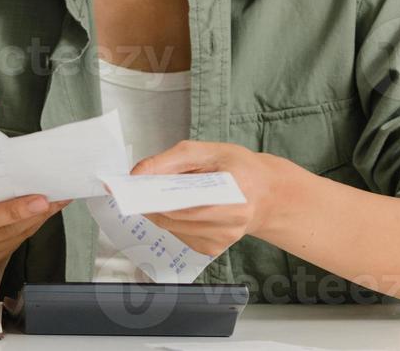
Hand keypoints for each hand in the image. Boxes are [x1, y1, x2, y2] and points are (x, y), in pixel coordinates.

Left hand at [130, 140, 293, 255]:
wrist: (265, 195)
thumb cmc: (239, 168)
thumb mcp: (208, 151)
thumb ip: (171, 160)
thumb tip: (138, 173)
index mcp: (236, 192)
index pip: (189, 200)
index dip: (158, 194)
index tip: (133, 185)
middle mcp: (232, 221)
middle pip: (176, 217)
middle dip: (151, 202)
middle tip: (136, 187)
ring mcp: (223, 239)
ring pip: (173, 228)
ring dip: (159, 211)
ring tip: (156, 193)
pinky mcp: (213, 249)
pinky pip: (179, 235)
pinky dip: (171, 220)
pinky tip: (178, 207)